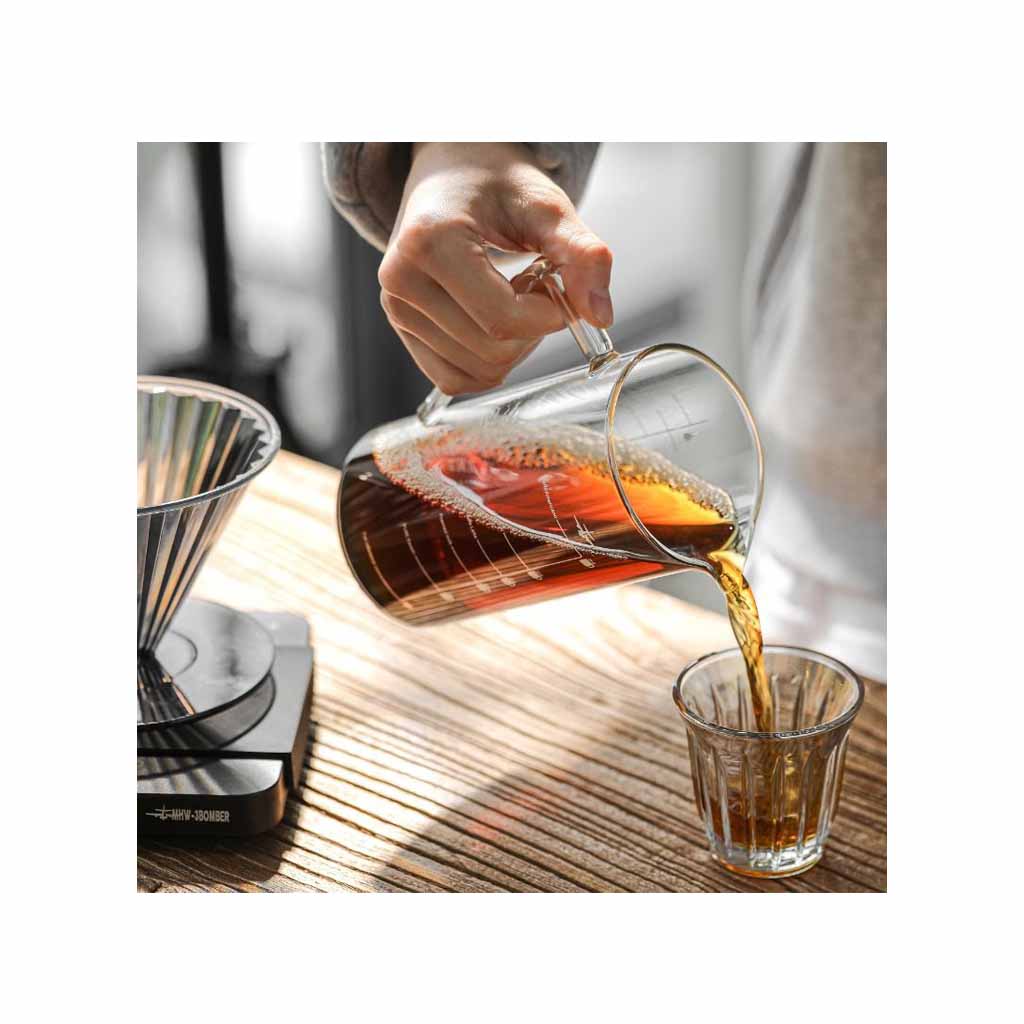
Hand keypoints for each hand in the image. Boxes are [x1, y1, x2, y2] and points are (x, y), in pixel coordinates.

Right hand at [378, 142, 612, 394]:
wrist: (450, 172)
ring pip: (478, 371)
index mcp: (429, 241)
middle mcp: (401, 280)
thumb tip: (601, 316)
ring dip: (513, 345)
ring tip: (510, 295)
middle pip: (491, 351)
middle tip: (533, 285)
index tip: (556, 285)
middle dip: (531, 330)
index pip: (502, 319)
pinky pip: (455, 379)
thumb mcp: (545, 205)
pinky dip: (489, 364)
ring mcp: (397, 309)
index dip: (548, 316)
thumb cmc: (494, 182)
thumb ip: (580, 255)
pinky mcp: (403, 330)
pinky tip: (495, 322)